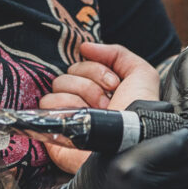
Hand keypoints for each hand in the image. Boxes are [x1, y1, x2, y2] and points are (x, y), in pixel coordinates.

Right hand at [40, 43, 158, 172]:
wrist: (130, 142)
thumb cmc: (138, 111)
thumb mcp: (141, 74)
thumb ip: (117, 53)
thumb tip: (85, 46)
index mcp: (99, 88)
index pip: (84, 64)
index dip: (99, 71)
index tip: (115, 87)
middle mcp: (82, 100)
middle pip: (69, 72)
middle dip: (90, 86)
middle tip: (106, 104)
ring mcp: (66, 114)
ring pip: (57, 86)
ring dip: (79, 98)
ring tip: (95, 115)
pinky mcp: (53, 130)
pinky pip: (46, 104)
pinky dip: (63, 109)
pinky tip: (79, 122)